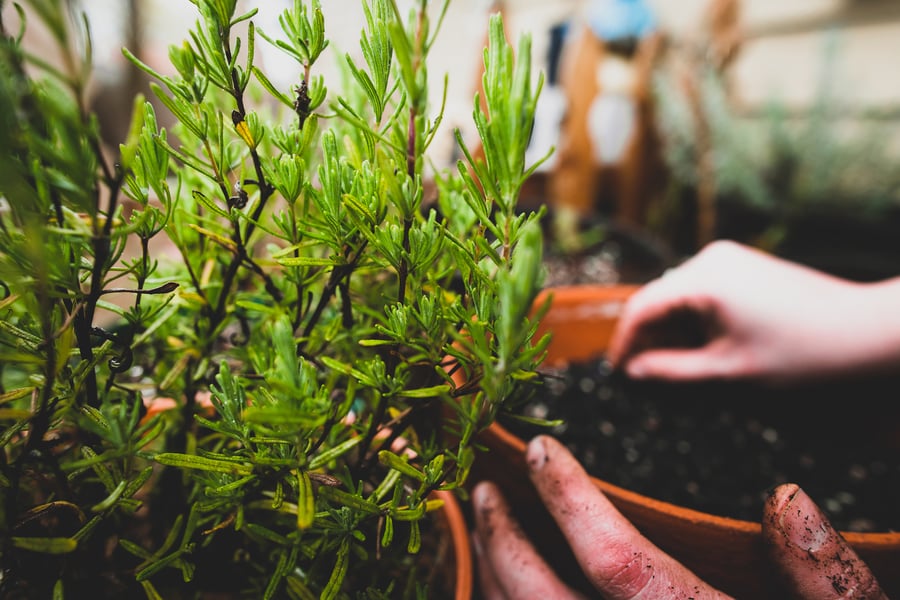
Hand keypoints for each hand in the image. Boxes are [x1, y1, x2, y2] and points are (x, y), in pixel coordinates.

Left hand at [472, 435, 885, 599]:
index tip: (542, 451)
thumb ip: (822, 578)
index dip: (569, 497)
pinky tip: (507, 597)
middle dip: (504, 538)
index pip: (616, 558)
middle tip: (484, 490)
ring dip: (494, 581)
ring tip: (483, 536)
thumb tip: (785, 498)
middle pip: (543, 599)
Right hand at [607, 240, 899, 384]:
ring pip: (677, 297)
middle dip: (647, 340)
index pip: (641, 309)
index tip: (616, 373)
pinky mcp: (743, 266)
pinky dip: (692, 321)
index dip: (623, 343)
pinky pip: (700, 292)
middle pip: (657, 300)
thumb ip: (672, 372)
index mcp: (703, 280)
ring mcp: (728, 259)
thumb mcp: (728, 371)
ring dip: (670, 332)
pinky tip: (699, 350)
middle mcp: (710, 259)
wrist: (865, 331)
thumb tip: (633, 372)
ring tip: (672, 370)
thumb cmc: (801, 354)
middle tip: (643, 379)